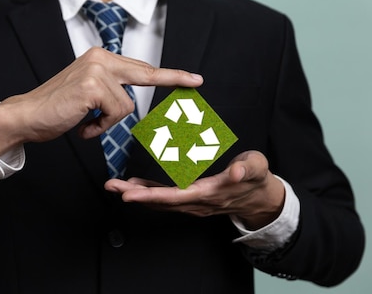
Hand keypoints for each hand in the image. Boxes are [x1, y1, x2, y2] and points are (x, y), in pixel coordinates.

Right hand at [0, 47, 203, 153]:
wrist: (27, 116)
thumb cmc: (56, 109)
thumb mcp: (87, 93)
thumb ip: (110, 90)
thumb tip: (133, 99)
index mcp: (100, 57)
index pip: (140, 67)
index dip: (168, 74)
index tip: (192, 78)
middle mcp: (100, 58)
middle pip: (146, 74)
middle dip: (174, 79)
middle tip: (198, 82)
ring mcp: (97, 71)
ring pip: (127, 106)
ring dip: (108, 122)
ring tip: (86, 122)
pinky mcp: (93, 87)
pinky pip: (115, 114)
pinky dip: (100, 127)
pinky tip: (82, 127)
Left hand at [104, 151, 285, 229]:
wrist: (259, 198)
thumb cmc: (256, 180)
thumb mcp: (257, 168)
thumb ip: (247, 168)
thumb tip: (235, 172)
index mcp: (210, 193)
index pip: (175, 196)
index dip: (152, 194)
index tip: (131, 193)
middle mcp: (197, 202)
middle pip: (160, 200)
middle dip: (134, 194)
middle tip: (112, 187)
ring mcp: (192, 203)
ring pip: (159, 201)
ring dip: (136, 193)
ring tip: (115, 185)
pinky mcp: (190, 199)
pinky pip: (165, 198)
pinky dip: (148, 192)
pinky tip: (135, 185)